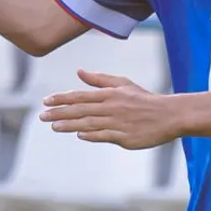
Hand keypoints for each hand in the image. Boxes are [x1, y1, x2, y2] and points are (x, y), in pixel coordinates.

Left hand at [40, 70, 182, 150]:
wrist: (168, 116)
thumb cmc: (144, 99)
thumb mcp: (122, 84)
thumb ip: (99, 80)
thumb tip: (79, 72)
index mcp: (110, 94)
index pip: (80, 95)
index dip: (62, 98)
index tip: (45, 101)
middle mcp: (111, 108)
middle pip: (80, 110)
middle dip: (59, 112)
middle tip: (42, 116)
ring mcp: (118, 123)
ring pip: (89, 123)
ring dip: (70, 124)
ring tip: (54, 126)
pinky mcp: (125, 138)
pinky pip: (104, 136)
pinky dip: (91, 135)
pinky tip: (79, 134)